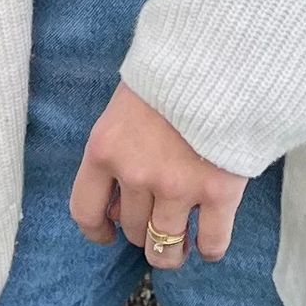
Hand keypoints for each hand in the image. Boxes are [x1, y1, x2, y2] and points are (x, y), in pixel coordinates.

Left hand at [70, 83, 247, 267]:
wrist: (219, 53)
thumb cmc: (171, 71)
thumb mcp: (127, 102)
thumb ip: (119, 146)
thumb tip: (119, 198)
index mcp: (105, 149)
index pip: (85, 211)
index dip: (97, 230)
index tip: (108, 233)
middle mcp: (136, 175)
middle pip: (132, 228)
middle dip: (142, 231)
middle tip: (156, 224)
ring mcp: (177, 187)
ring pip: (166, 246)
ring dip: (171, 252)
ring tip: (180, 247)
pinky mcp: (219, 192)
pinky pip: (211, 242)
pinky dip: (209, 249)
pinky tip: (208, 243)